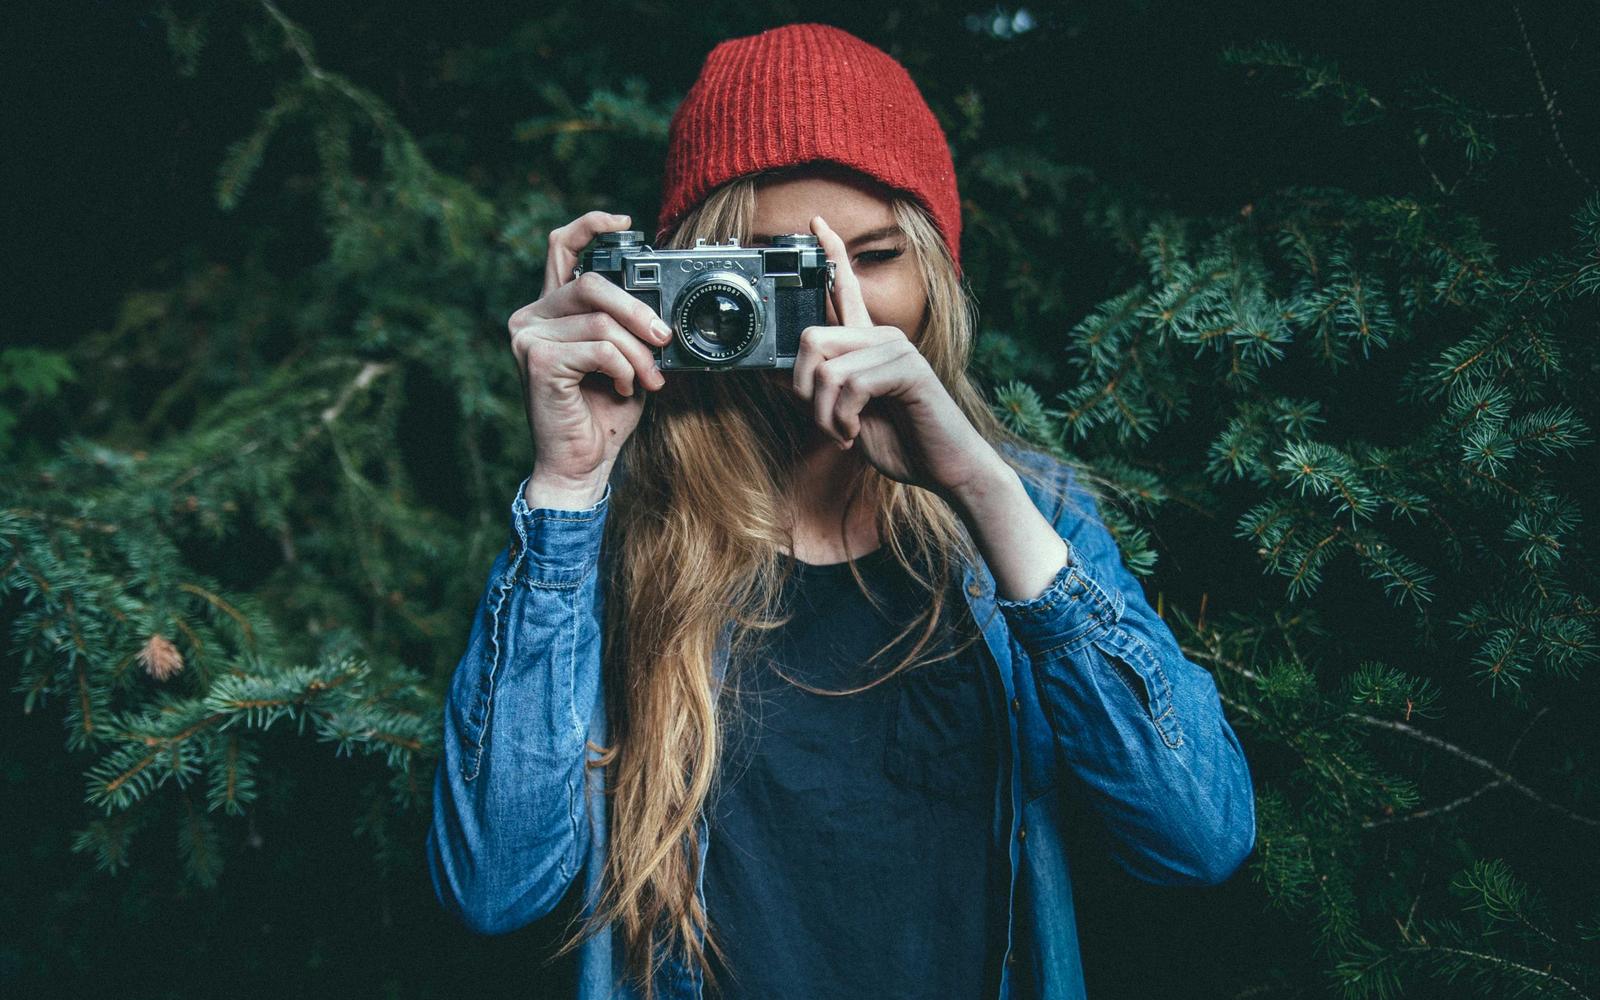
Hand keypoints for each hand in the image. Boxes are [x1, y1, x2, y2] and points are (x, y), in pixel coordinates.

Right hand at [507, 210, 670, 496]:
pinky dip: (623, 368)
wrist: (581, 464)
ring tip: (648, 379)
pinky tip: (622, 388)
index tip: (626, 222)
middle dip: (638, 311)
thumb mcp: (624, 359)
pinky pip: (598, 348)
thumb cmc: (601, 413)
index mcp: (551, 310)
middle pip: (592, 283)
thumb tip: (660, 308)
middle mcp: (532, 317)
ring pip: (601, 321)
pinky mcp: (537, 360)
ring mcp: (528, 337)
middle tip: (664, 339)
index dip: (591, 226)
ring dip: (637, 353)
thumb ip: (628, 327)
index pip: (561, 249)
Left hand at [792, 215, 1001, 502]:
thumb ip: (817, 392)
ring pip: (826, 370)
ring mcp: (897, 349)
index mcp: (868, 344)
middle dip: (803, 391)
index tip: (816, 223)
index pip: (847, 290)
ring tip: (846, 433)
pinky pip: (851, 386)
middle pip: (811, 337)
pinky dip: (844, 419)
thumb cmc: (901, 442)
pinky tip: (858, 433)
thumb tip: (774, 374)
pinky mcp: (908, 368)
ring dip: (825, 415)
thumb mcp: (845, 417)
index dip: (831, 254)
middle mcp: (882, 337)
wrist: (945, 468)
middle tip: (826, 422)